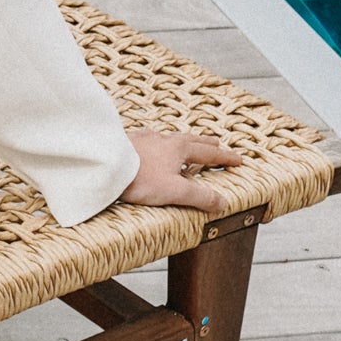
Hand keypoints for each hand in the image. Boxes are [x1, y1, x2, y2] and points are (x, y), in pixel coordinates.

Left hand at [119, 126, 244, 214]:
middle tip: (216, 142)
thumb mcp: (174, 191)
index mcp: (179, 149)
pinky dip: (156, 143)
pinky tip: (149, 145)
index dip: (225, 157)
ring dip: (181, 141)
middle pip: (190, 139)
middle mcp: (163, 139)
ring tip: (184, 145)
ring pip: (168, 138)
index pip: (209, 153)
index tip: (238, 159)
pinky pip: (147, 140)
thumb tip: (222, 203)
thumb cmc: (138, 178)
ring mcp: (144, 138)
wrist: (102, 165)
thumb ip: (199, 196)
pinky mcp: (126, 142)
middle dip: (206, 143)